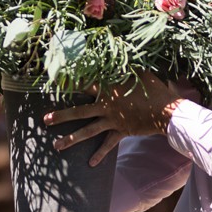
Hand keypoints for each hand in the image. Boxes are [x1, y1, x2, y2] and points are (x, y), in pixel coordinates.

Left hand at [42, 72, 199, 166]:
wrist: (166, 110)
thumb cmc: (154, 88)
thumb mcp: (139, 72)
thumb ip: (126, 64)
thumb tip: (120, 48)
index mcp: (108, 89)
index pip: (84, 84)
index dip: (69, 83)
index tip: (54, 83)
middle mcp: (106, 105)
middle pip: (79, 111)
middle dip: (61, 116)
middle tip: (45, 120)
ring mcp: (112, 120)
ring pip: (88, 130)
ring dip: (71, 139)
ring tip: (56, 146)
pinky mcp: (121, 131)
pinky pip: (108, 144)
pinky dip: (100, 154)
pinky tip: (91, 163)